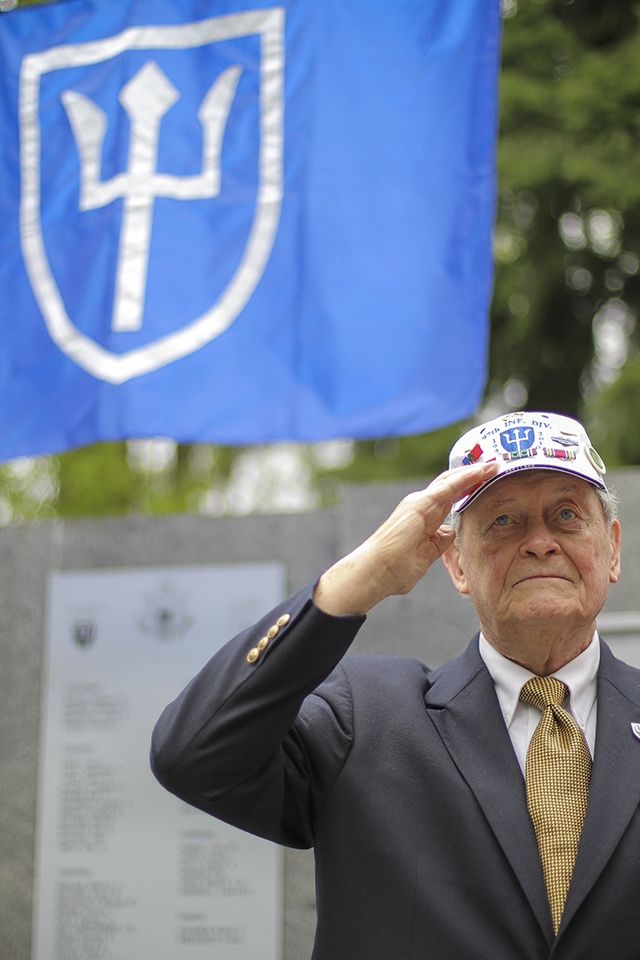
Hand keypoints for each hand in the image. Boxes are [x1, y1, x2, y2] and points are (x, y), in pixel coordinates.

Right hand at [313, 461, 497, 615]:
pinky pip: (448, 486)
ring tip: (495, 464)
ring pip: (452, 480)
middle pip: (452, 483)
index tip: (488, 481)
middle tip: (495, 466)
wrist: (376, 572)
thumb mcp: (427, 554)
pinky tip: (482, 471)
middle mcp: (421, 504)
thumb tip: (451, 533)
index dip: (468, 486)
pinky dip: (467, 477)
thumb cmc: (395, 569)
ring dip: (474, 471)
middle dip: (473, 474)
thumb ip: (439, 542)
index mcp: (424, 515)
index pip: (450, 495)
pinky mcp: (420, 504)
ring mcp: (419, 502)